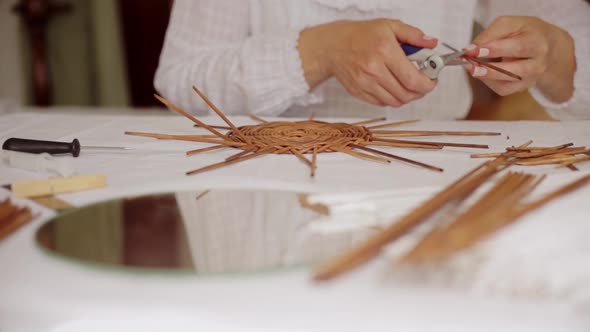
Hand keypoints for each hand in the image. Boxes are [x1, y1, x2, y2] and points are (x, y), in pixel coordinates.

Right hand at [298, 19, 437, 106]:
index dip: (428, 84)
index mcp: (384, 51)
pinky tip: (393, 87)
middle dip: (420, 91)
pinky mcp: (358, 92)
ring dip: (407, 96)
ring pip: (395, 102)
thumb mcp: (390, 26)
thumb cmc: (360, 35)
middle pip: (406, 94)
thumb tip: (431, 43)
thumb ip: (413, 35)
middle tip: (423, 83)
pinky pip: (382, 103)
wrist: (333, 46)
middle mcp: (374, 69)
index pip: (413, 79)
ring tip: (408, 85)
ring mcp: (365, 83)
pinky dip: (392, 98)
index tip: (432, 80)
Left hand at [464, 16, 574, 102]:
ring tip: (472, 69)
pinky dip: (489, 82)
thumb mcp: (510, 24)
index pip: (517, 48)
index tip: (473, 50)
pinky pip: (503, 89)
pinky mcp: (523, 87)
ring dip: (486, 77)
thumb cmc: (523, 32)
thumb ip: (491, 34)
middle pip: (515, 71)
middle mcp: (538, 64)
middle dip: (490, 69)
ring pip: (507, 84)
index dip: (494, 49)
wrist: (544, 44)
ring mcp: (531, 78)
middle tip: (470, 66)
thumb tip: (471, 49)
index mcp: (538, 43)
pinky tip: (481, 73)